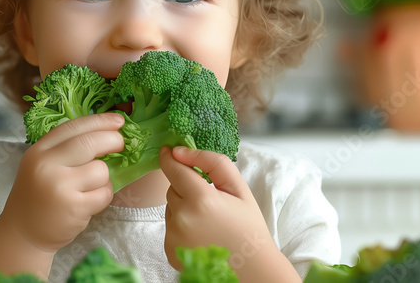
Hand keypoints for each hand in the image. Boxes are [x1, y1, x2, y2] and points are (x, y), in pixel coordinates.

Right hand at [0, 113, 124, 253]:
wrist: (23, 233)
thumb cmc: (39, 195)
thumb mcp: (41, 165)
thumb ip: (66, 149)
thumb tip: (106, 132)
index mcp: (39, 151)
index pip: (73, 127)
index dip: (99, 121)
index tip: (118, 120)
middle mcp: (46, 165)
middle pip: (90, 142)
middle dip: (112, 140)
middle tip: (120, 144)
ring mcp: (60, 187)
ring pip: (101, 170)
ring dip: (104, 177)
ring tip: (91, 187)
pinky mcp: (74, 207)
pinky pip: (104, 193)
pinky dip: (104, 195)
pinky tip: (90, 201)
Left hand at [159, 146, 279, 274]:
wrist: (252, 269)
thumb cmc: (248, 227)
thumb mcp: (238, 188)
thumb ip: (211, 162)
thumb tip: (180, 151)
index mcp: (202, 200)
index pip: (174, 169)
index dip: (169, 157)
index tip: (167, 150)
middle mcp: (183, 219)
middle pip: (172, 189)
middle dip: (186, 188)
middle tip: (210, 201)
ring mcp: (174, 237)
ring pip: (170, 207)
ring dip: (184, 208)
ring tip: (209, 222)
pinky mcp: (170, 251)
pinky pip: (170, 227)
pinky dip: (181, 226)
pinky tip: (201, 235)